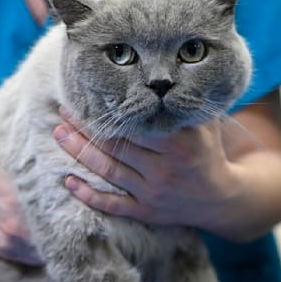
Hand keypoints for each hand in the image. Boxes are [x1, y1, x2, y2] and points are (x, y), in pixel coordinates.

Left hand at [52, 110, 233, 227]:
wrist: (221, 199)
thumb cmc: (208, 152)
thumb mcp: (205, 125)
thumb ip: (184, 103)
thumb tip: (168, 70)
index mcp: (178, 144)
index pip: (136, 124)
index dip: (110, 111)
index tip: (90, 95)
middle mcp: (163, 169)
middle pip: (116, 145)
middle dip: (86, 127)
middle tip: (63, 109)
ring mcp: (152, 193)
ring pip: (108, 171)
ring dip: (79, 152)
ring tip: (59, 133)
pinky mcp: (145, 212)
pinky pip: (111, 205)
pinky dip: (88, 195)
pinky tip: (68, 181)